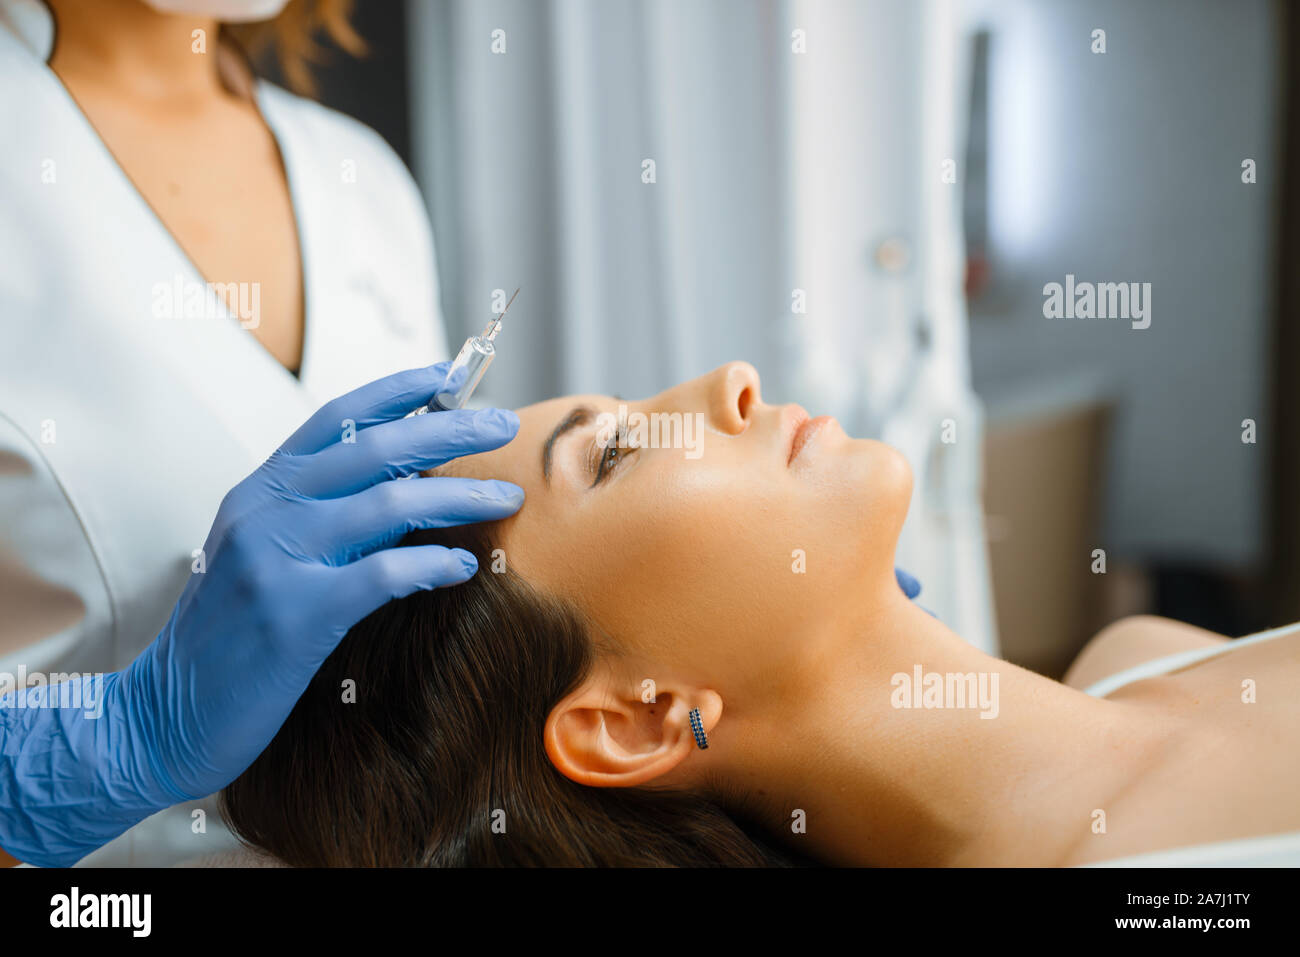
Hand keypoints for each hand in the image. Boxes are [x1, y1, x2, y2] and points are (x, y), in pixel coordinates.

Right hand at [0, 363, 523, 864]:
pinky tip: (462, 566)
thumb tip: (408, 486)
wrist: (162, 716)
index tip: (454, 376)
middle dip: (450, 429)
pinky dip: (429, 563)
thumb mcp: (264, 555)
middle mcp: (266, 512)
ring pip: (388, 503)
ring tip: (508, 497)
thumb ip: (322, 517)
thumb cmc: (231, 636)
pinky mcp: (293, 617)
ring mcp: (276, 561)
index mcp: (261, 490)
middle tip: (505, 424)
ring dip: (459, 494)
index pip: (337, 417)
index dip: (399, 390)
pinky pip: (380, 575)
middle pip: (376, 448)